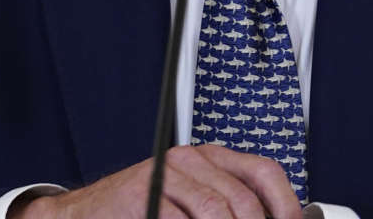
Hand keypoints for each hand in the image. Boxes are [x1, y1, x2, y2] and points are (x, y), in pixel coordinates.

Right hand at [11, 144, 301, 218]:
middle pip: (243, 198)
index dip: (286, 203)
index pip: (264, 171)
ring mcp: (166, 173)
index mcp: (210, 159)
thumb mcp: (192, 204)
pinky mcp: (144, 193)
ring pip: (216, 210)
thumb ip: (228, 209)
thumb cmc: (144, 212)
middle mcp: (191, 160)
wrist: (87, 215)